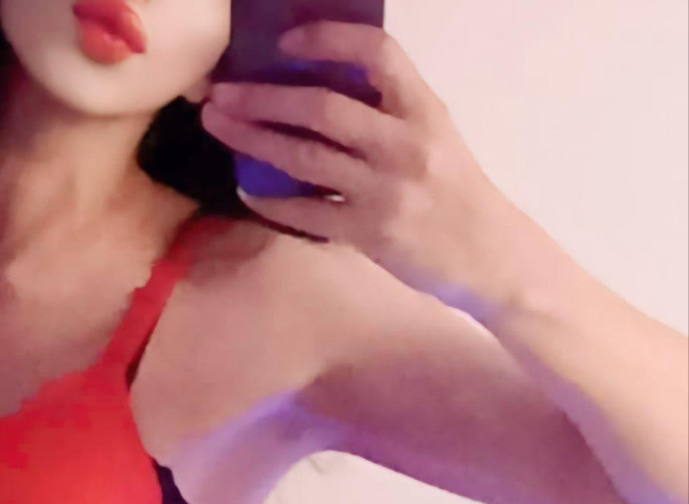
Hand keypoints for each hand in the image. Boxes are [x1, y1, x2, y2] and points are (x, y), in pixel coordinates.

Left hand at [201, 22, 526, 308]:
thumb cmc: (454, 191)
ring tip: (221, 125)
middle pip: (323, 109)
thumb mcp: (434, 135)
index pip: (376, 54)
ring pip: (306, 159)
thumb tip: (322, 83)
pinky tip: (246, 188)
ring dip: (255, 140)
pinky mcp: (369, 233)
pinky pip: (308, 212)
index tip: (285, 42)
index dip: (327, 40)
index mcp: (423, 110)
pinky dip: (271, 200)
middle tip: (223, 92)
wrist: (488, 256)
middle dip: (264, 97)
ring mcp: (385, 191)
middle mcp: (404, 144)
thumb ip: (388, 110)